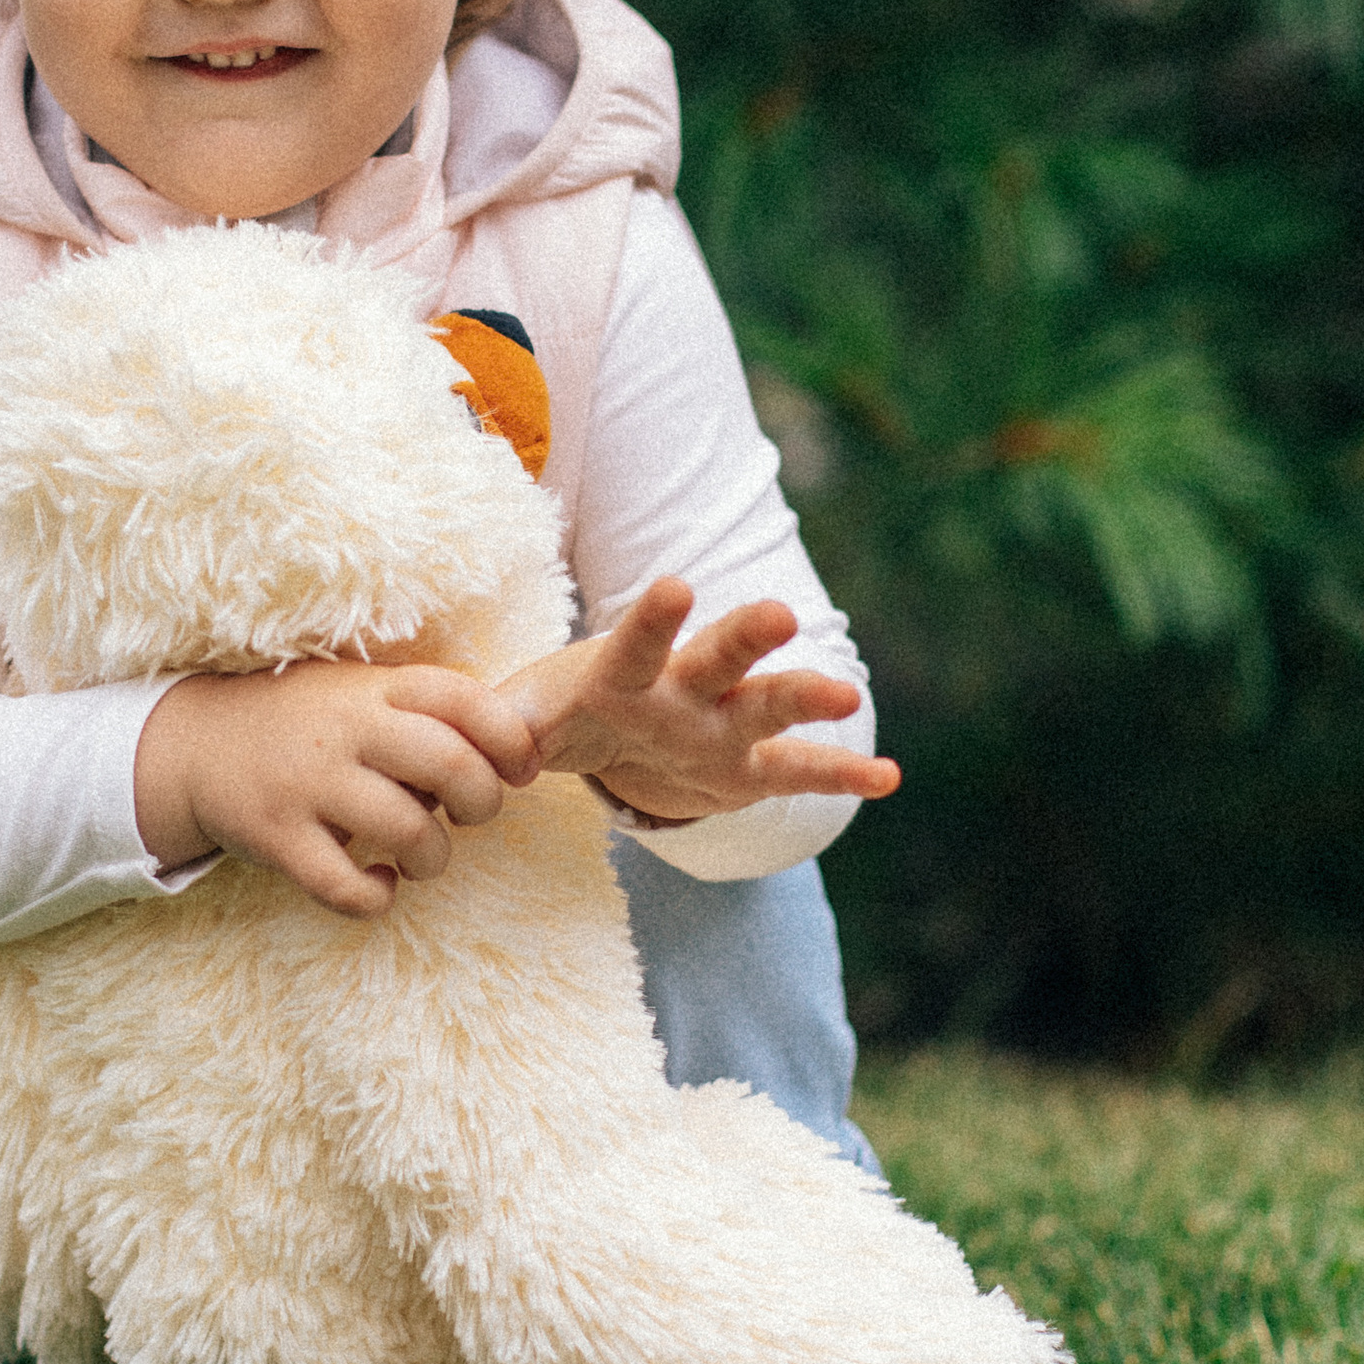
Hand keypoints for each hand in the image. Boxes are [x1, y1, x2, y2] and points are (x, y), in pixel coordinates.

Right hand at [134, 656, 542, 918]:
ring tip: (422, 856)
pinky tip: (379, 883)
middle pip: (452, 763)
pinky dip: (378, 897)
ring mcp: (310, 784)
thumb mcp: (362, 694)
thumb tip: (518, 751)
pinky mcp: (278, 838)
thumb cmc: (307, 725)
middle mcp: (346, 729)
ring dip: (435, 857)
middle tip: (473, 815)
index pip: (467, 700)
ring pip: (410, 831)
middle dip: (484, 802)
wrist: (198, 745)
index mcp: (376, 689)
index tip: (519, 770)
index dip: (511, 740)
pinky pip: (348, 887)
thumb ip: (429, 712)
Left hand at [500, 586, 899, 829]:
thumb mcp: (524, 719)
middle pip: (718, 657)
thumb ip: (497, 733)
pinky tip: (888, 778)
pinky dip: (842, 773)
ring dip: (806, 697)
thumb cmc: (562, 712)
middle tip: (779, 614)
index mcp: (624, 673)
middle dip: (745, 637)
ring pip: (766, 704)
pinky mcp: (748, 768)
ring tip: (848, 693)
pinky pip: (799, 771)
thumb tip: (475, 769)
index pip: (636, 644)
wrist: (612, 729)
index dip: (654, 621)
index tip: (675, 585)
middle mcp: (683, 689)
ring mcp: (723, 725)